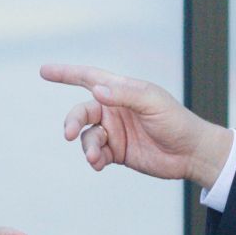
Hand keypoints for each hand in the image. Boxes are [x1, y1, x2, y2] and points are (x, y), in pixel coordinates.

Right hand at [40, 63, 233, 189]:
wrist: (191, 154)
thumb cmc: (176, 121)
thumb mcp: (153, 102)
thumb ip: (125, 95)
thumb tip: (96, 90)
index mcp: (121, 91)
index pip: (88, 78)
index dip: (66, 73)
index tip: (44, 71)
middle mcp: (114, 109)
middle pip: (81, 112)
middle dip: (72, 121)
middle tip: (69, 134)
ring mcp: (114, 132)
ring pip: (87, 136)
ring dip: (87, 146)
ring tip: (95, 157)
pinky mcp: (117, 152)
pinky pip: (96, 154)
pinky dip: (94, 159)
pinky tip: (99, 164)